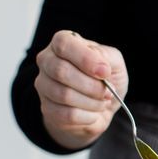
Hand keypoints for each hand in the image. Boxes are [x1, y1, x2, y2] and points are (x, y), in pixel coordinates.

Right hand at [35, 30, 127, 149]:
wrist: (101, 106)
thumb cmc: (105, 78)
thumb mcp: (114, 62)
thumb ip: (108, 57)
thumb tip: (101, 67)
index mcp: (63, 42)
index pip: (64, 44)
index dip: (85, 59)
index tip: (105, 72)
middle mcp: (47, 61)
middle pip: (61, 71)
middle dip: (92, 85)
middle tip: (109, 91)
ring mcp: (43, 85)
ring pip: (64, 95)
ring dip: (92, 102)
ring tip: (103, 102)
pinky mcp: (47, 108)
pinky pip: (67, 114)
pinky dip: (88, 116)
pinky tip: (94, 113)